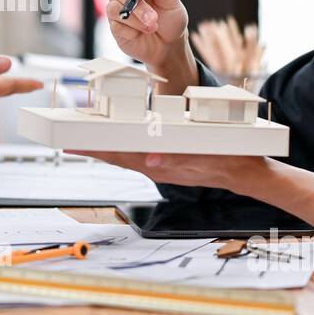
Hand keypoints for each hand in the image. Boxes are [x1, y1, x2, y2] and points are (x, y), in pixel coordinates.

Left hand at [69, 150, 265, 192]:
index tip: (70, 144)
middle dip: (90, 149)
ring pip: (126, 155)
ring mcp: (162, 165)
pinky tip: (114, 144)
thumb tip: (150, 160)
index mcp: (162, 166)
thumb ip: (178, 161)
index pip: (121, 156)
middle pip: (117, 156)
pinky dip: (123, 147)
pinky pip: (139, 154)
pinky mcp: (169, 161)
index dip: (94, 150)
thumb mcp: (207, 159)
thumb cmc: (230, 162)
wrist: (249, 174)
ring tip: (81, 141)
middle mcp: (157, 167)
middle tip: (64, 140)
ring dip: (104, 148)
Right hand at [102, 0, 190, 72]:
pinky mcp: (115, 28)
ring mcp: (117, 11)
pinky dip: (131, 31)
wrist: (169, 45)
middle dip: (136, 6)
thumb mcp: (172, 2)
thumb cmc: (171, 19)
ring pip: (112, 9)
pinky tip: (141, 34)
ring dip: (135, 20)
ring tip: (152, 26)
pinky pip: (115, 26)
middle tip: (153, 17)